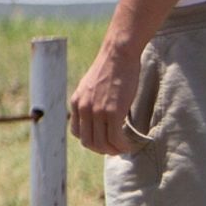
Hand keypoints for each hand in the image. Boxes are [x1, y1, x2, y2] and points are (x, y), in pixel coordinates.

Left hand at [70, 37, 142, 157]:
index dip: (91, 141)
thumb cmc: (110, 68)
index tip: (103, 141)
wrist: (118, 54)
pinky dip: (122, 146)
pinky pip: (115, 138)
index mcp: (76, 102)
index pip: (77, 132)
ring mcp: (97, 111)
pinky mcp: (112, 112)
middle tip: (115, 149)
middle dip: (102, 150)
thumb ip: (90, 100)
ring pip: (102, 143)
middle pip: (88, 142)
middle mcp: (83, 109)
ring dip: (114, 150)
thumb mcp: (91, 85)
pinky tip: (130, 145)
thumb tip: (97, 113)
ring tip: (124, 148)